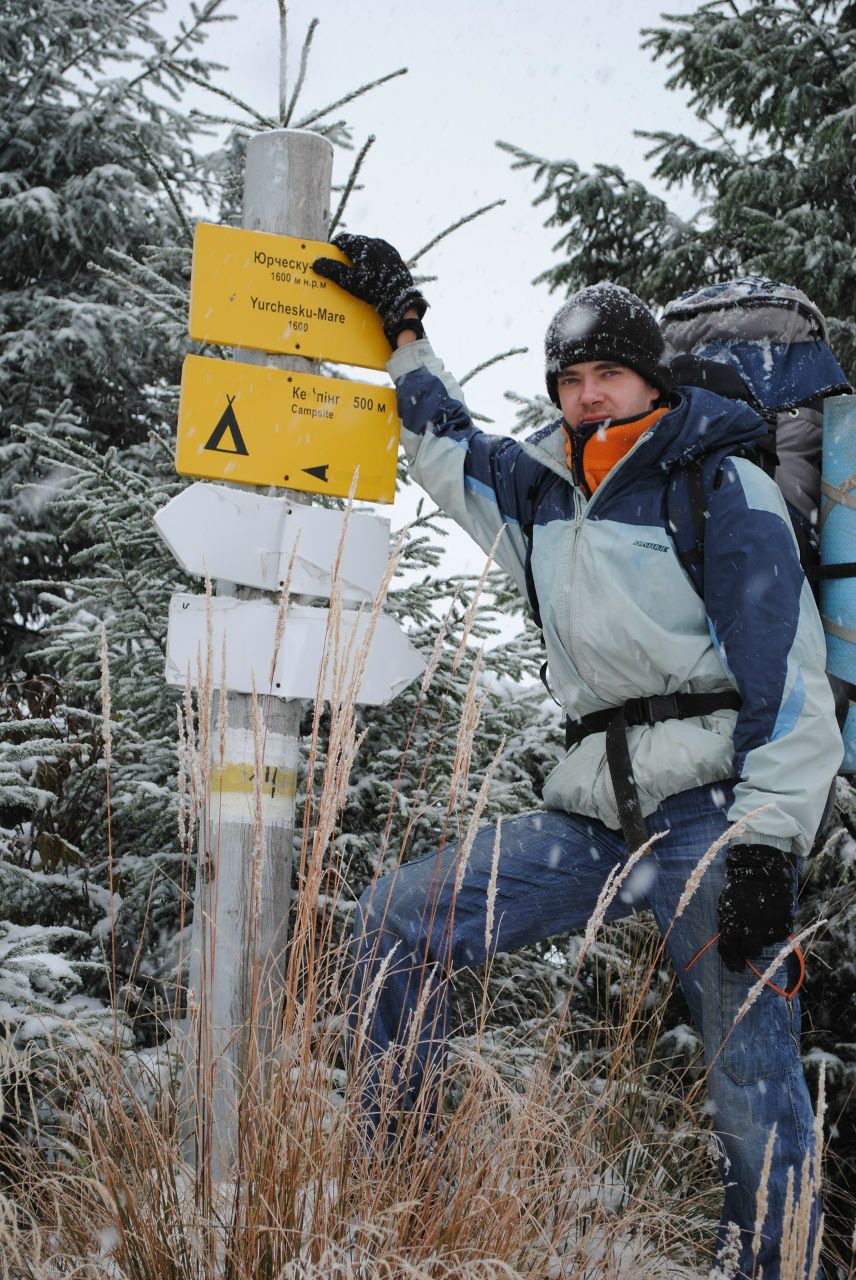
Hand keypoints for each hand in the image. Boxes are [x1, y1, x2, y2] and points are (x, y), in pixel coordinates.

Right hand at [312, 234, 426, 343]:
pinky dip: (373, 261)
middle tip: (341, 265)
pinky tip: (372, 274)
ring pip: (369, 249)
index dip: (334, 247)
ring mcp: (388, 249)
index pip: (343, 239)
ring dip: (361, 257)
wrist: (401, 298)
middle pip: (356, 244)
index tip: (329, 256)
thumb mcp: (350, 281)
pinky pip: (380, 256)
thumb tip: (316, 263)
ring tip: (357, 270)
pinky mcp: (396, 258)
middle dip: (347, 253)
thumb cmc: (373, 288)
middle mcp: (376, 242)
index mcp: (363, 244)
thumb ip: (333, 270)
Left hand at [717, 843, 794, 972]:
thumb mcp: (725, 905)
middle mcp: (750, 924)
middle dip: (748, 950)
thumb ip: (728, 926)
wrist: (760, 868)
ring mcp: (769, 922)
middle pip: (750, 951)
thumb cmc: (739, 888)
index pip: (729, 949)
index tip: (736, 966)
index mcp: (731, 920)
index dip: (732, 961)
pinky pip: (780, 934)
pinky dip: (776, 930)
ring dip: (763, 937)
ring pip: (766, 943)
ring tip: (761, 920)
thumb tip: (731, 949)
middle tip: (750, 945)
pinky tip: (771, 918)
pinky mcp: (784, 919)